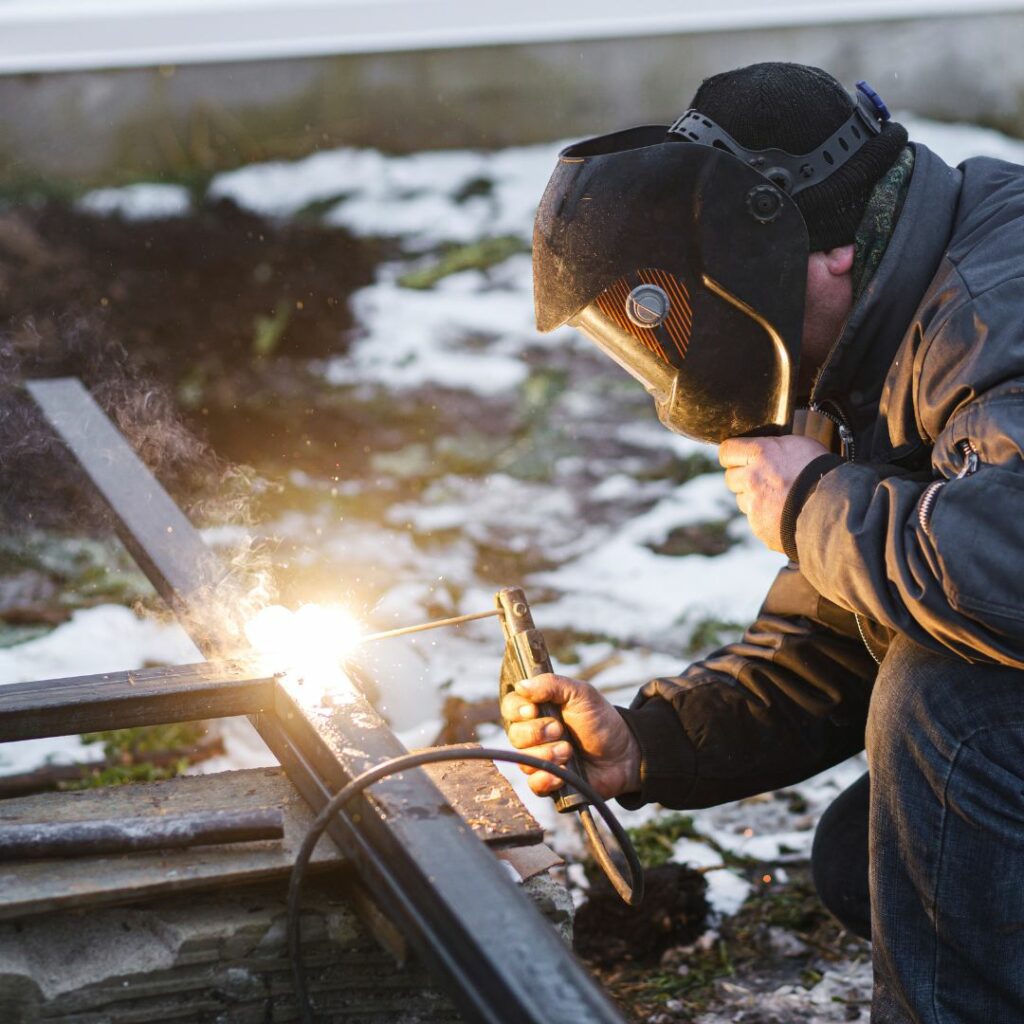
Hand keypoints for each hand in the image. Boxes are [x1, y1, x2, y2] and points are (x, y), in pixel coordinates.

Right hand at [500, 674, 640, 799]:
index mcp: (538, 710)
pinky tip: (564, 771)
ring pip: (524, 761)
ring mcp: (540, 759)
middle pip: (515, 735)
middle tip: (560, 729)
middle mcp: (534, 735)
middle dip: (537, 733)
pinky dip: (547, 778)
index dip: (518, 710)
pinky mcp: (549, 782)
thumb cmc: (600, 720)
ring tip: (569, 750)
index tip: (533, 710)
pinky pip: (534, 784)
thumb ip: (552, 685)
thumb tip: (521, 685)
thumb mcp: (580, 694)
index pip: (511, 707)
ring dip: (547, 755)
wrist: (624, 753)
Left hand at [719, 435, 827, 551]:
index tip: (738, 458)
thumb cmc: (822, 471)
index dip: (732, 454)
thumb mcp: (799, 445)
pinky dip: (764, 516)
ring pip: (741, 499)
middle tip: (763, 479)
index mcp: (760, 453)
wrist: (835, 508)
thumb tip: (762, 448)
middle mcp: (751, 478)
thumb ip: (773, 447)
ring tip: (778, 498)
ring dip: (753, 498)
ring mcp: (753, 504)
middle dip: (743, 478)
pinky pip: (754, 518)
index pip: (726, 451)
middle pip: (730, 477)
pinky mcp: (758, 525)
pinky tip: (783, 513)